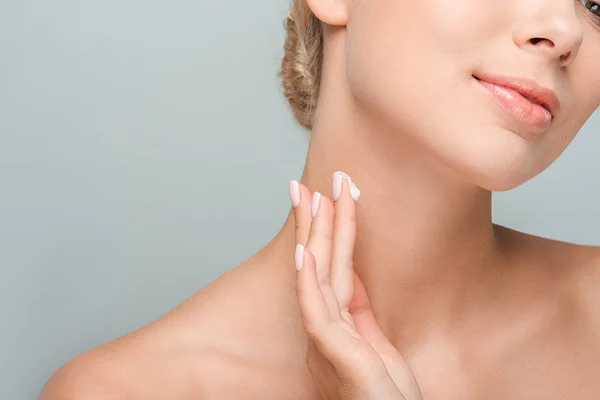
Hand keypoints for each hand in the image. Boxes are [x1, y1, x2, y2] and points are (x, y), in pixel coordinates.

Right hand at [289, 172, 422, 399]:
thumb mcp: (375, 346)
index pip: (327, 269)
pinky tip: (305, 253)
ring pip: (317, 279)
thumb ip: (359, 310)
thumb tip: (350, 273)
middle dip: (315, 223)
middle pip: (318, 266)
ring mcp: (327, 342)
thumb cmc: (384, 397)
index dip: (324, 233)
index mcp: (333, 327)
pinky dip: (309, 281)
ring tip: (314, 197)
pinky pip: (318, 312)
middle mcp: (324, 330)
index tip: (322, 199)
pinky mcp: (336, 355)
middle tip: (309, 184)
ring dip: (316, 236)